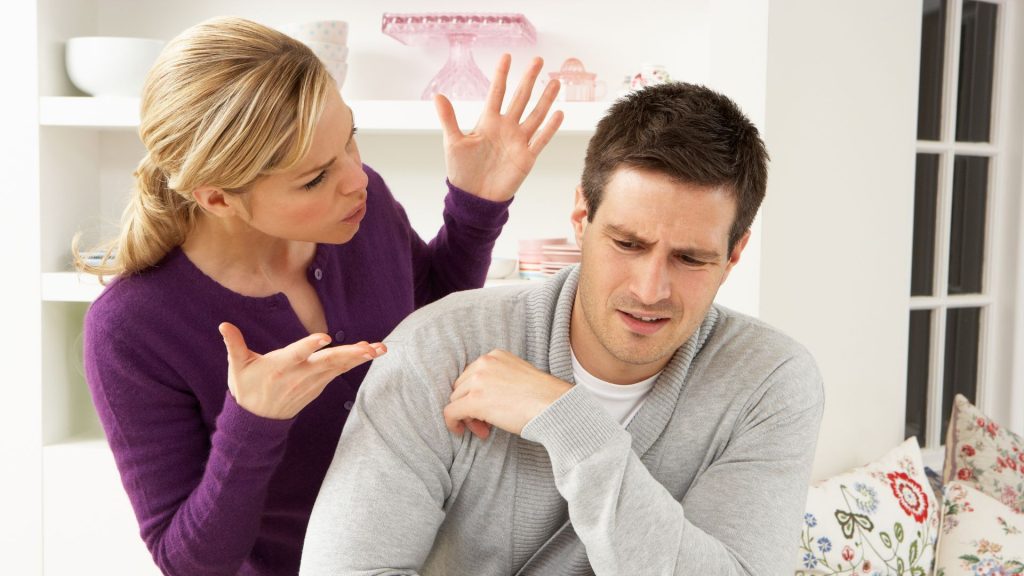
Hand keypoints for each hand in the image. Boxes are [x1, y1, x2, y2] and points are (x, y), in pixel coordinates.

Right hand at [219, 322, 386, 419]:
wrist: (257, 421)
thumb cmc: (246, 388)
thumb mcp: (237, 367)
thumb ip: (234, 345)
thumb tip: (223, 324)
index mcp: (280, 366)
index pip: (297, 354)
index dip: (309, 346)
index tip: (324, 337)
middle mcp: (299, 374)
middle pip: (327, 362)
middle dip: (350, 354)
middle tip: (370, 348)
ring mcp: (311, 381)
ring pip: (338, 367)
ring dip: (360, 357)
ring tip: (380, 349)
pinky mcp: (319, 385)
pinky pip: (339, 371)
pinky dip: (355, 362)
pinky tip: (371, 353)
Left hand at [434, 54, 563, 201]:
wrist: (474, 197)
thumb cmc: (462, 171)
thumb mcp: (453, 143)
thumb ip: (449, 119)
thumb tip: (438, 96)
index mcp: (488, 122)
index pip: (497, 93)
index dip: (502, 75)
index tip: (506, 56)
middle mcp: (506, 127)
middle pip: (520, 98)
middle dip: (529, 79)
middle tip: (538, 60)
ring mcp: (518, 141)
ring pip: (535, 115)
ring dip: (545, 99)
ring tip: (554, 82)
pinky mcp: (526, 157)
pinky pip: (540, 139)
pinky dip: (550, 128)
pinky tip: (559, 113)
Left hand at [444, 349, 571, 438]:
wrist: (553, 406)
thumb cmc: (543, 397)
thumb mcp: (519, 376)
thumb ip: (499, 379)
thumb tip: (485, 398)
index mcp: (495, 355)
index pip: (472, 374)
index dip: (476, 393)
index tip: (487, 409)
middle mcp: (484, 363)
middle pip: (461, 387)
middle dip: (469, 405)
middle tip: (485, 423)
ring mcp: (478, 381)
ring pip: (455, 400)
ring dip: (466, 416)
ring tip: (483, 429)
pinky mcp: (475, 400)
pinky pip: (451, 412)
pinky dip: (452, 423)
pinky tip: (460, 432)